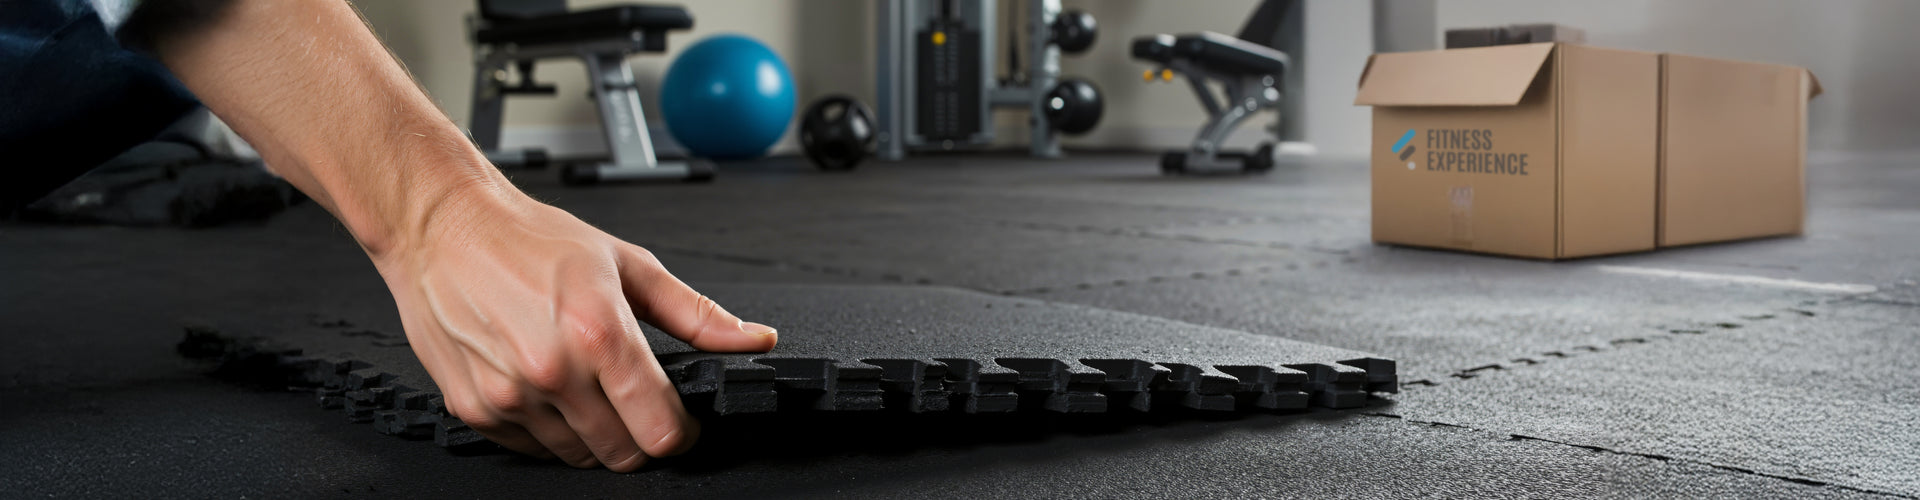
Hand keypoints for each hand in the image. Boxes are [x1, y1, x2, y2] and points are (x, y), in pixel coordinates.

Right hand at [369, 187, 777, 470]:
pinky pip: (532, 449)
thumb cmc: (531, 239)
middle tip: (633, 401)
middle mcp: (553, 370)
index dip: (682, 432)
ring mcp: (511, 395)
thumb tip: (752, 340)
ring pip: (579, 457)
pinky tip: (546, 387)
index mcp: (599, 333)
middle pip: (624, 454)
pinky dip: (548, 431)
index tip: (680, 420)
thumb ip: (696, 314)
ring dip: (593, 434)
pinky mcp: (476, 409)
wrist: (443, 227)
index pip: (661, 430)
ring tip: (583, 383)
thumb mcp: (628, 264)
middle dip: (641, 436)